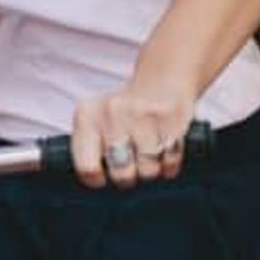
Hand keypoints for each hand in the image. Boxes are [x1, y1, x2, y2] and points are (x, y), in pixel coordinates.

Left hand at [71, 74, 197, 189]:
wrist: (162, 79)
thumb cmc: (124, 109)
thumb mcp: (95, 120)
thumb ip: (87, 148)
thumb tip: (92, 180)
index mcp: (87, 115)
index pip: (87, 166)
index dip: (96, 179)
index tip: (101, 178)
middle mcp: (113, 112)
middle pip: (121, 174)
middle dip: (127, 176)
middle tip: (129, 163)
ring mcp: (143, 116)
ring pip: (148, 171)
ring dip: (150, 168)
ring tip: (148, 151)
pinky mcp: (171, 120)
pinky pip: (170, 162)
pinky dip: (169, 162)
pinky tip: (164, 145)